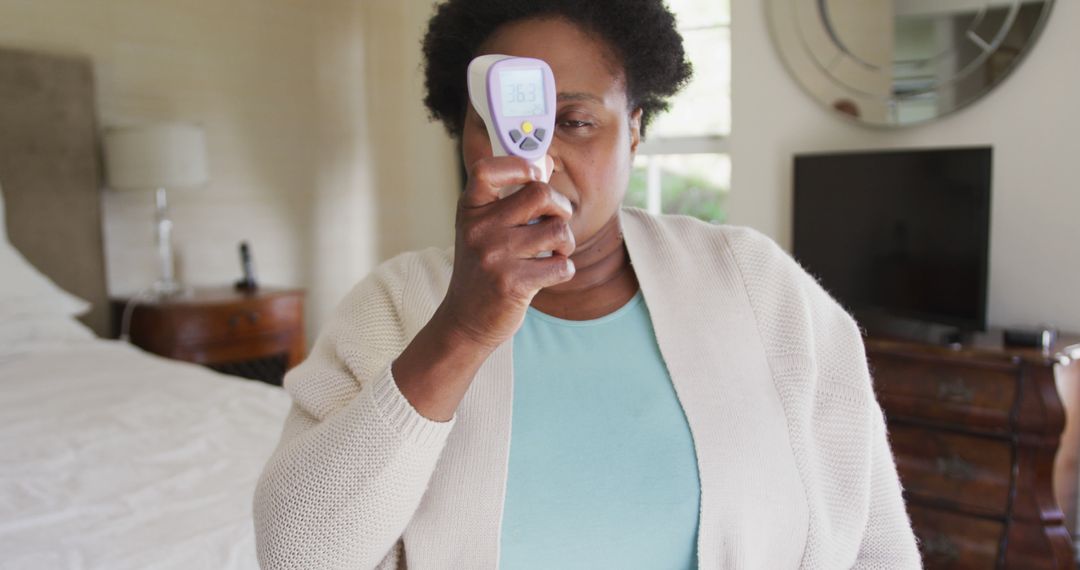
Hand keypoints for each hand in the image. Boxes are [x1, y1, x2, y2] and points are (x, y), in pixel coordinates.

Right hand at [439, 155, 574, 348]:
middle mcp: (479, 229)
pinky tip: (548, 274)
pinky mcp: (512, 284)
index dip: (519, 164)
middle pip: (540, 193)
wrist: (465, 320)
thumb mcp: (485, 227)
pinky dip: (564, 269)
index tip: (535, 175)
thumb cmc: (482, 269)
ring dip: (565, 243)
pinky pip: (561, 265)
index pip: (487, 169)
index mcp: (470, 210)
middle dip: (561, 208)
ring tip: (554, 252)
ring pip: (557, 230)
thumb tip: (545, 161)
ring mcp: (494, 257)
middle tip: (556, 222)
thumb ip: (512, 195)